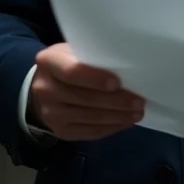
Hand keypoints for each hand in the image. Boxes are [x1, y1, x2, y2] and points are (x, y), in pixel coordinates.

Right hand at [29, 43, 145, 140]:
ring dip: (117, 117)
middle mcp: (45, 89)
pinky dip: (110, 128)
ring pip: (90, 117)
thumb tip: (127, 66)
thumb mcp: (74, 51)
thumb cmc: (68, 62)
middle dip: (115, 101)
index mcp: (49, 61)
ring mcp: (51, 113)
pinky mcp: (60, 131)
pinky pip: (89, 132)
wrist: (44, 86)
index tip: (118, 83)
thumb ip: (92, 57)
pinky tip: (124, 122)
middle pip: (85, 98)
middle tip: (139, 101)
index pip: (72, 72)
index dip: (95, 79)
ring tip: (137, 113)